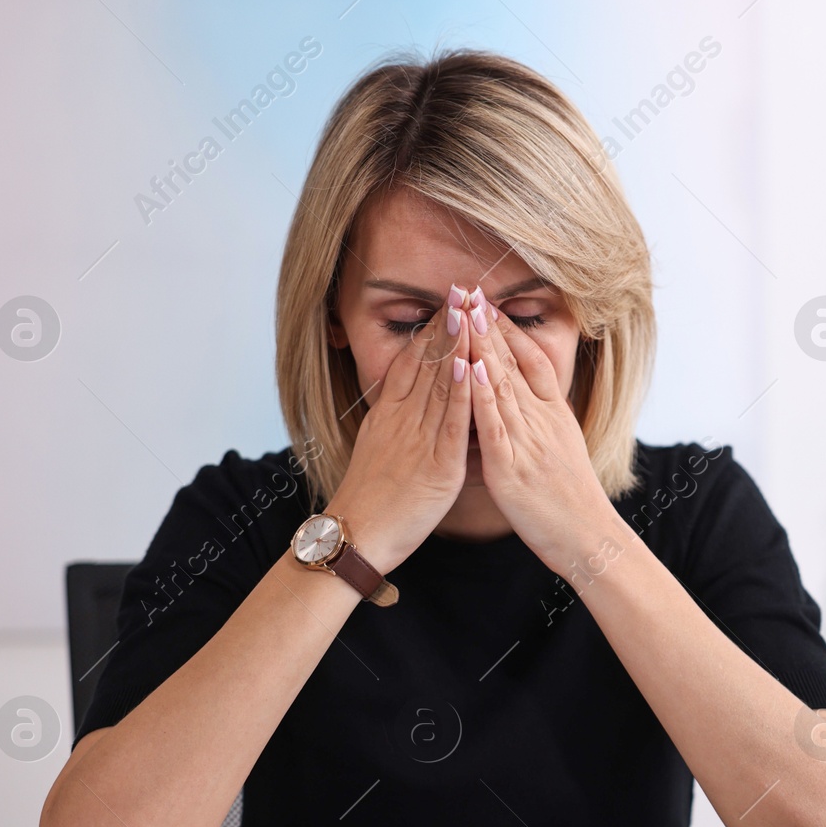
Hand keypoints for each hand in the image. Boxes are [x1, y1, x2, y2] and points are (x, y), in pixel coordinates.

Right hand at [326, 294, 471, 573]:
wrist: (356, 538)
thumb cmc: (369, 503)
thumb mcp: (377, 452)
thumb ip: (394, 426)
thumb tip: (403, 406)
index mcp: (389, 418)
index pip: (410, 364)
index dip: (428, 332)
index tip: (444, 303)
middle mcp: (402, 421)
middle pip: (424, 364)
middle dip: (445, 325)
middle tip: (460, 288)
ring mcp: (418, 440)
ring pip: (438, 385)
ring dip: (455, 346)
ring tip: (468, 310)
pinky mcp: (436, 465)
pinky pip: (449, 423)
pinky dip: (459, 393)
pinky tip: (468, 365)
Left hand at [466, 298, 621, 572]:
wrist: (588, 536)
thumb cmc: (571, 500)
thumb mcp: (564, 449)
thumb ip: (545, 422)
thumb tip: (534, 400)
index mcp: (553, 415)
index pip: (531, 360)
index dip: (508, 329)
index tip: (487, 301)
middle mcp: (542, 420)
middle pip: (512, 363)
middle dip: (487, 325)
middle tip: (467, 289)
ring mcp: (527, 441)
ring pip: (501, 385)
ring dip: (480, 346)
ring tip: (464, 313)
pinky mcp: (511, 466)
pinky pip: (495, 425)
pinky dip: (482, 394)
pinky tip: (470, 368)